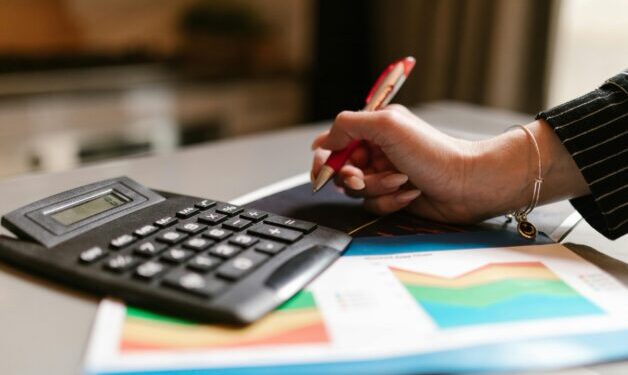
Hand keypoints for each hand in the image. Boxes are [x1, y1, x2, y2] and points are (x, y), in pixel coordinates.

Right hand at [310, 105, 589, 223]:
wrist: (468, 184)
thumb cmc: (434, 153)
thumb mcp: (387, 125)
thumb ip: (348, 125)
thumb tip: (323, 141)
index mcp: (374, 128)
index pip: (334, 141)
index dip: (325, 157)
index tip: (324, 169)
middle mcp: (377, 150)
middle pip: (341, 169)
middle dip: (351, 177)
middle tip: (361, 179)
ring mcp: (385, 175)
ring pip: (357, 191)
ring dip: (377, 188)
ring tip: (401, 181)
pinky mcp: (393, 197)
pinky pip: (374, 206)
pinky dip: (390, 202)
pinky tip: (409, 194)